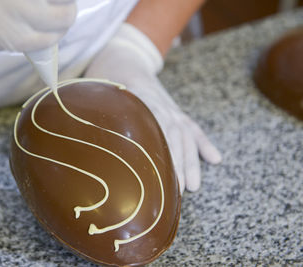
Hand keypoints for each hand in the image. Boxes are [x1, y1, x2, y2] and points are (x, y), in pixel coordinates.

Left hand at [84, 24, 221, 193]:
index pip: (154, 131)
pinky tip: (215, 159)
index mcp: (139, 100)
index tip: (163, 179)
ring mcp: (170, 107)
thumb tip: (94, 143)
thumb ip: (100, 114)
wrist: (123, 57)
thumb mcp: (98, 92)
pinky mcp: (175, 110)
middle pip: (174, 137)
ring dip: (192, 161)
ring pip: (186, 136)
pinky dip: (204, 143)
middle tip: (179, 191)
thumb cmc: (106, 78)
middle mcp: (160, 104)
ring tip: (194, 186)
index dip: (161, 156)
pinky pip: (193, 128)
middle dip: (179, 165)